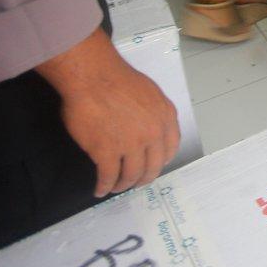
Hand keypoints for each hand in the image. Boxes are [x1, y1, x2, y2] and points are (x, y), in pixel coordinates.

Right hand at [36, 30, 179, 196]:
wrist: (95, 78)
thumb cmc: (118, 80)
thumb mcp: (151, 93)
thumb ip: (154, 112)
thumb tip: (149, 125)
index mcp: (165, 117)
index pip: (170, 148)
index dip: (161, 161)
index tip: (154, 166)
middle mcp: (153, 134)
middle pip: (152, 166)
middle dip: (143, 178)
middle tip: (135, 183)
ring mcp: (131, 145)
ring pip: (131, 175)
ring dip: (123, 185)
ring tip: (116, 187)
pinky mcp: (107, 152)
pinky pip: (108, 176)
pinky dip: (104, 186)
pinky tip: (100, 189)